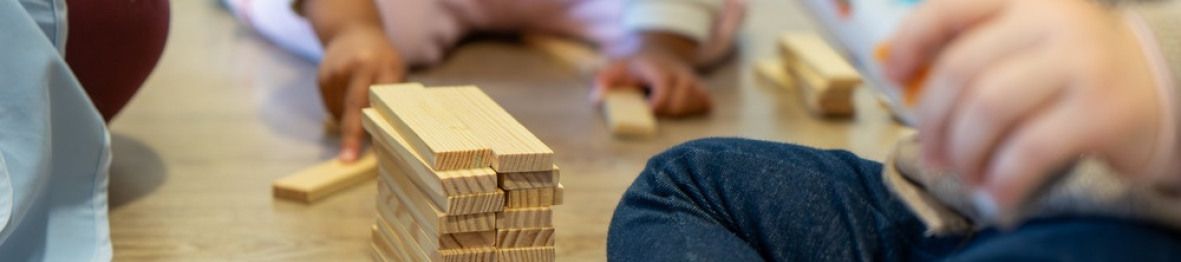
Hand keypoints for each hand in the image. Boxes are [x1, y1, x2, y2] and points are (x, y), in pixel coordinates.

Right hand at [317, 25, 403, 161]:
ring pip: (340, 113)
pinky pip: (330, 108)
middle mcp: (359, 67)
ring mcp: (337, 72)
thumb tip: (391, 140)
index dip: (381, 126)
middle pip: (354, 107)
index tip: (378, 150)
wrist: (352, 31)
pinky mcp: (322, 78)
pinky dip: (339, 112)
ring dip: (348, 123)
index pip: (383, 101)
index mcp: (385, 66)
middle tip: (347, 159)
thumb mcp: (396, 71)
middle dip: (351, 135)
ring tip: (359, 109)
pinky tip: (346, 98)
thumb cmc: (382, 59)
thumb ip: (393, 99)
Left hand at [594, 46, 710, 116]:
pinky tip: (679, 108)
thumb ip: (604, 82)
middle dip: (664, 112)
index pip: (664, 87)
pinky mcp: (704, 89)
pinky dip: (693, 111)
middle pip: (679, 102)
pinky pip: (705, 105)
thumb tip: (597, 100)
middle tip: (652, 110)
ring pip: (694, 104)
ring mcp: (695, 81)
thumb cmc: (635, 68)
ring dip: (678, 113)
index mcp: (659, 67)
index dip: (656, 104)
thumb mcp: (616, 69)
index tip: (646, 111)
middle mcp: (681, 72)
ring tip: (664, 107)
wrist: (660, 52)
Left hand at [884, 0, 1164, 219]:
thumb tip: (898, 78)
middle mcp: (1052, 22)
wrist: (1158, 88)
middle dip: (932, 121)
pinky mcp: (1101, 112)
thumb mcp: (1023, 43)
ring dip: (963, 153)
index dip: (911, 43)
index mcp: (1023, 0)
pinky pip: (1029, 151)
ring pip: (989, 110)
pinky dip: (1001, 181)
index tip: (892, 78)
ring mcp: (1081, 64)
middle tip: (930, 154)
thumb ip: (972, 51)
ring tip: (962, 175)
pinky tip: (994, 199)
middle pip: (962, 71)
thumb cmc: (1068, 70)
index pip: (949, 9)